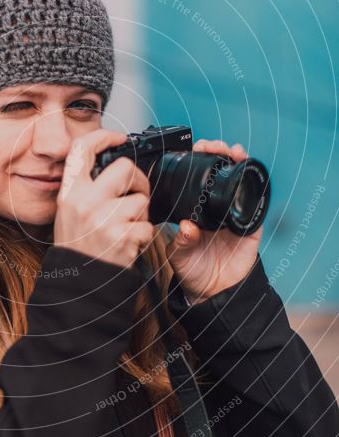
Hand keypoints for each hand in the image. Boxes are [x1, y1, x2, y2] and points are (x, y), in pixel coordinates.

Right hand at [54, 129, 154, 268]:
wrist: (79, 284)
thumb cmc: (78, 247)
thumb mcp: (69, 212)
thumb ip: (85, 187)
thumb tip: (111, 163)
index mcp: (69, 192)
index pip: (81, 149)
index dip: (102, 136)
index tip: (118, 138)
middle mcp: (84, 202)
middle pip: (125, 168)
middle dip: (138, 180)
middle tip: (136, 194)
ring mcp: (103, 219)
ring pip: (141, 200)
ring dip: (141, 214)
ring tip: (127, 228)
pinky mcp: (122, 237)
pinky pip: (147, 226)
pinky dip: (144, 236)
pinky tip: (129, 243)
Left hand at [165, 139, 262, 304]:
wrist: (212, 291)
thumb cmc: (191, 269)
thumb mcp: (179, 255)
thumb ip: (182, 242)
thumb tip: (187, 228)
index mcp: (195, 208)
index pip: (198, 177)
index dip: (199, 160)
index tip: (196, 148)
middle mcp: (215, 206)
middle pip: (221, 171)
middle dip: (220, 152)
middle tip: (215, 146)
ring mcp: (234, 213)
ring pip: (240, 181)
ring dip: (240, 162)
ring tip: (235, 151)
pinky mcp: (251, 225)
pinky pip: (257, 204)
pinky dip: (256, 189)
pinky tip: (251, 176)